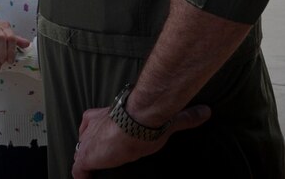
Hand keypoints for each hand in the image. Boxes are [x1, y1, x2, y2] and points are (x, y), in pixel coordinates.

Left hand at [71, 103, 210, 177]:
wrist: (137, 121)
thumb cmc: (147, 120)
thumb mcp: (165, 121)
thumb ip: (184, 117)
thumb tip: (205, 112)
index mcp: (104, 114)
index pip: (92, 122)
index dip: (96, 132)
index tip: (104, 141)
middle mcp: (91, 126)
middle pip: (84, 138)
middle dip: (90, 147)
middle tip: (100, 158)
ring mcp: (86, 142)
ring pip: (80, 154)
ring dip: (87, 163)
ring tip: (95, 173)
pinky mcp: (86, 157)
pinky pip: (79, 171)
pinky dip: (83, 177)